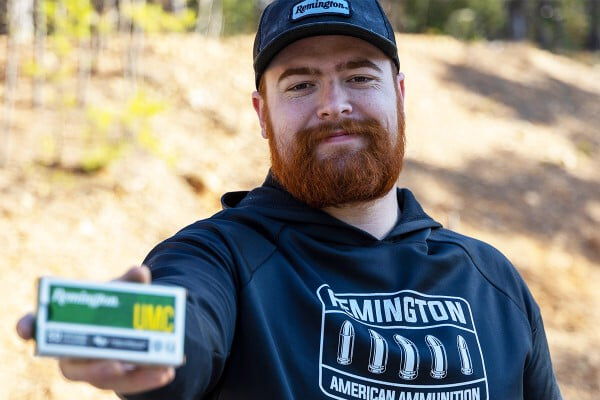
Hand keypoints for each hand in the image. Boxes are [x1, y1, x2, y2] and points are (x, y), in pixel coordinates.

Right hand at [16, 266, 175, 394]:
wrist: (128, 324)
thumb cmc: (113, 306)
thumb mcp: (121, 291)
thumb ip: (129, 282)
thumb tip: (140, 272)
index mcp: (63, 326)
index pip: (35, 327)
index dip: (28, 326)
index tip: (27, 328)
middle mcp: (71, 353)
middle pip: (74, 367)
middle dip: (96, 368)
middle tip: (117, 365)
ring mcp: (90, 369)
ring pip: (104, 379)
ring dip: (131, 377)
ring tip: (156, 370)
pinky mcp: (112, 379)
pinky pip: (127, 383)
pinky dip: (147, 378)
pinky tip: (166, 371)